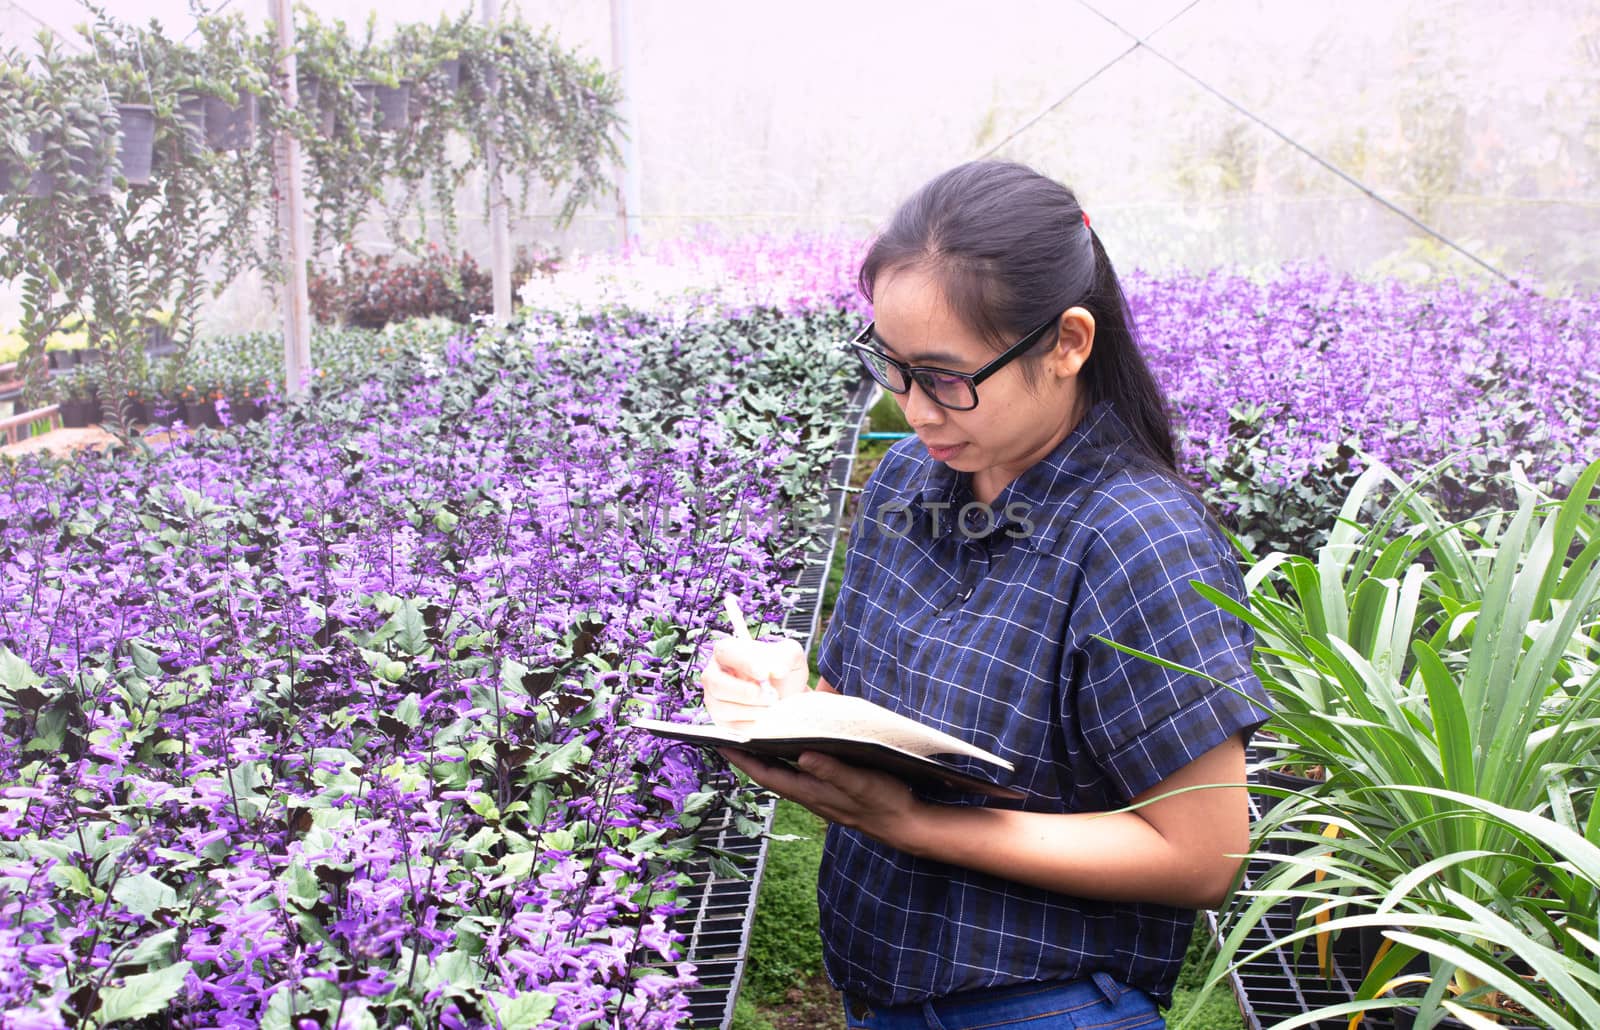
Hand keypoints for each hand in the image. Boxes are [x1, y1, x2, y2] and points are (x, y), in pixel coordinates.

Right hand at [699, 635, 809, 730]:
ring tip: (772, 707)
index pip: (726, 652)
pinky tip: (766, 717)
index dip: (744, 663)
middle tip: (771, 696)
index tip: (764, 674)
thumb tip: (777, 670)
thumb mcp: (790, 655)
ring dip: (751, 710)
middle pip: (716, 684)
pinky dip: (753, 724)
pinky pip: (731, 727)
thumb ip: (785, 656)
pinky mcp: (722, 720)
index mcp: (727, 651)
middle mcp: (715, 674)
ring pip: (722, 708)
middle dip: (746, 693)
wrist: (788, 695)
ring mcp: (715, 699)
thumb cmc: (782, 671)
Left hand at [719, 748, 924, 848]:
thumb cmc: (884, 803)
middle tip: (728, 735)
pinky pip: (798, 776)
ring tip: (752, 738)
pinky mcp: (830, 793)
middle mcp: (809, 795)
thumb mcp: (861, 783)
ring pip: (783, 775)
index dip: (743, 759)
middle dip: (748, 756)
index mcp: (811, 792)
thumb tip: (802, 755)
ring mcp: (819, 795)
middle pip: (769, 774)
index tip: (721, 742)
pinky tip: (791, 750)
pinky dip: (787, 761)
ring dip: (766, 758)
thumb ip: (832, 771)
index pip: (766, 774)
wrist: (905, 826)